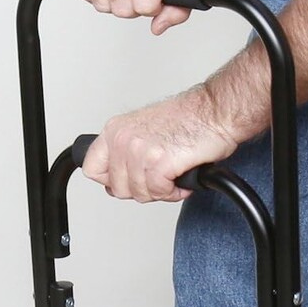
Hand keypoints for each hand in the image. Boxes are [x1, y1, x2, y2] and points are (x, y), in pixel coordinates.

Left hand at [80, 89, 237, 202]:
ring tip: (174, 176)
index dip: (111, 181)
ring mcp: (140, 151)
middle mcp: (123, 139)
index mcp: (116, 130)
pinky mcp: (160, 163)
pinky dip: (174, 192)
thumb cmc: (189, 120)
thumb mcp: (144, 130)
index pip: (92, 168)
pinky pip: (160, 193)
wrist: (215, 113)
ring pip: (139, 193)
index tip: (128, 181)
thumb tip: (118, 181)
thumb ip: (125, 153)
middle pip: (118, 188)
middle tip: (159, 180)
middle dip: (142, 189)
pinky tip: (181, 178)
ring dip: (161, 191)